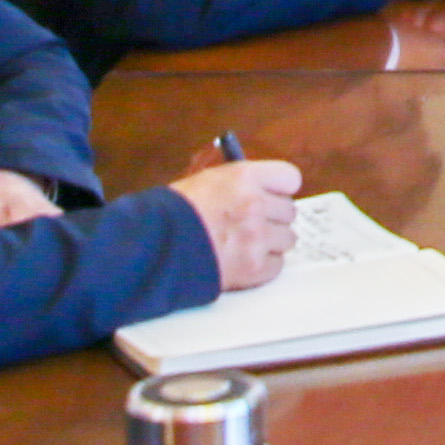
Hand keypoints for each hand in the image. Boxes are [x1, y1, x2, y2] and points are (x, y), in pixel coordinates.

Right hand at [174, 154, 303, 287]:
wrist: (154, 247)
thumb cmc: (174, 213)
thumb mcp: (208, 181)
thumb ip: (241, 184)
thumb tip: (264, 189)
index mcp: (244, 178)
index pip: (290, 178)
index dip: (280, 188)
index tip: (273, 194)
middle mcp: (255, 205)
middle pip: (289, 210)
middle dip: (273, 217)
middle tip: (252, 222)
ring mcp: (257, 238)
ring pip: (288, 239)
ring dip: (271, 242)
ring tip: (246, 242)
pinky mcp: (254, 267)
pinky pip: (277, 265)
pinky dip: (264, 265)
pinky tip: (243, 259)